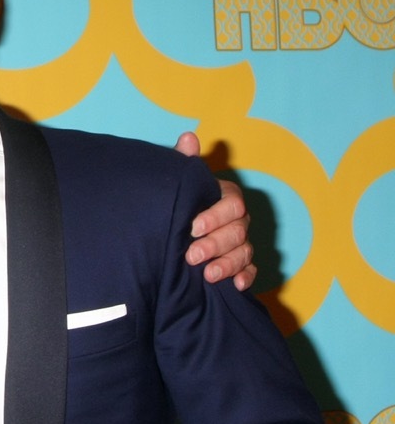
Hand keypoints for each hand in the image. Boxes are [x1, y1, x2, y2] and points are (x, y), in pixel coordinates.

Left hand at [173, 132, 255, 289]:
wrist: (172, 229)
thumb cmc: (179, 201)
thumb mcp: (180, 183)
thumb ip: (185, 163)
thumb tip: (188, 137)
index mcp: (226, 198)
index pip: (232, 204)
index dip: (215, 216)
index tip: (192, 227)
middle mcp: (238, 219)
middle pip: (238, 231)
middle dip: (215, 245)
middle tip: (191, 255)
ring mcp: (241, 242)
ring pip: (244, 252)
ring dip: (228, 264)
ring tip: (207, 275)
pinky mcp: (241, 263)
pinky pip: (251, 270)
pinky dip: (245, 278)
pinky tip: (235, 286)